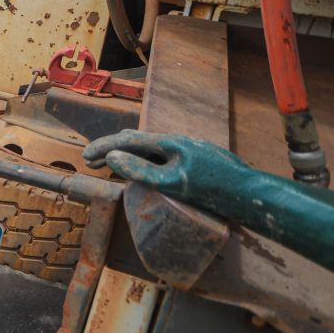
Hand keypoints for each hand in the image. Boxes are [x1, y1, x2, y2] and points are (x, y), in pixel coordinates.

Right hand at [83, 132, 250, 202]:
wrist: (248, 193)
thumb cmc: (211, 190)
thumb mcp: (170, 183)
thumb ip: (139, 170)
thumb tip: (112, 157)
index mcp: (168, 142)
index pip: (127, 140)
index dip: (103, 147)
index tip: (85, 157)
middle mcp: (177, 140)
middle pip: (136, 140)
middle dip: (111, 149)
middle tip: (92, 162)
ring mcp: (186, 148)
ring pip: (149, 147)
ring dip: (127, 154)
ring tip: (110, 164)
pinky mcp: (194, 158)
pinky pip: (161, 154)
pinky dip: (143, 159)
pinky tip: (143, 169)